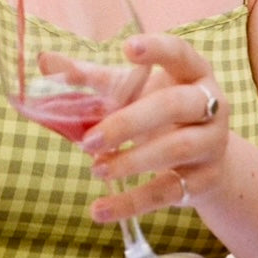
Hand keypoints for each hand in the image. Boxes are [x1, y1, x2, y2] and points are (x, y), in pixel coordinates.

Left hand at [79, 33, 228, 221]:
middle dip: (129, 122)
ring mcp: (212, 143)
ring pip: (176, 148)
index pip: (179, 52)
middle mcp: (209, 103)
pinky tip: (99, 210)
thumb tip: (45, 60)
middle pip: (174, 105)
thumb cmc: (157, 107)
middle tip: (91, 140)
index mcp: (191, 70)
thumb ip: (89, 76)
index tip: (126, 48)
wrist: (202, 158)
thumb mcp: (128, 89)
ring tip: (95, 169)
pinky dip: (132, 203)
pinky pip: (168, 192)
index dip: (157, 49)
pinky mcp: (204, 180)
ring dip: (131, 161)